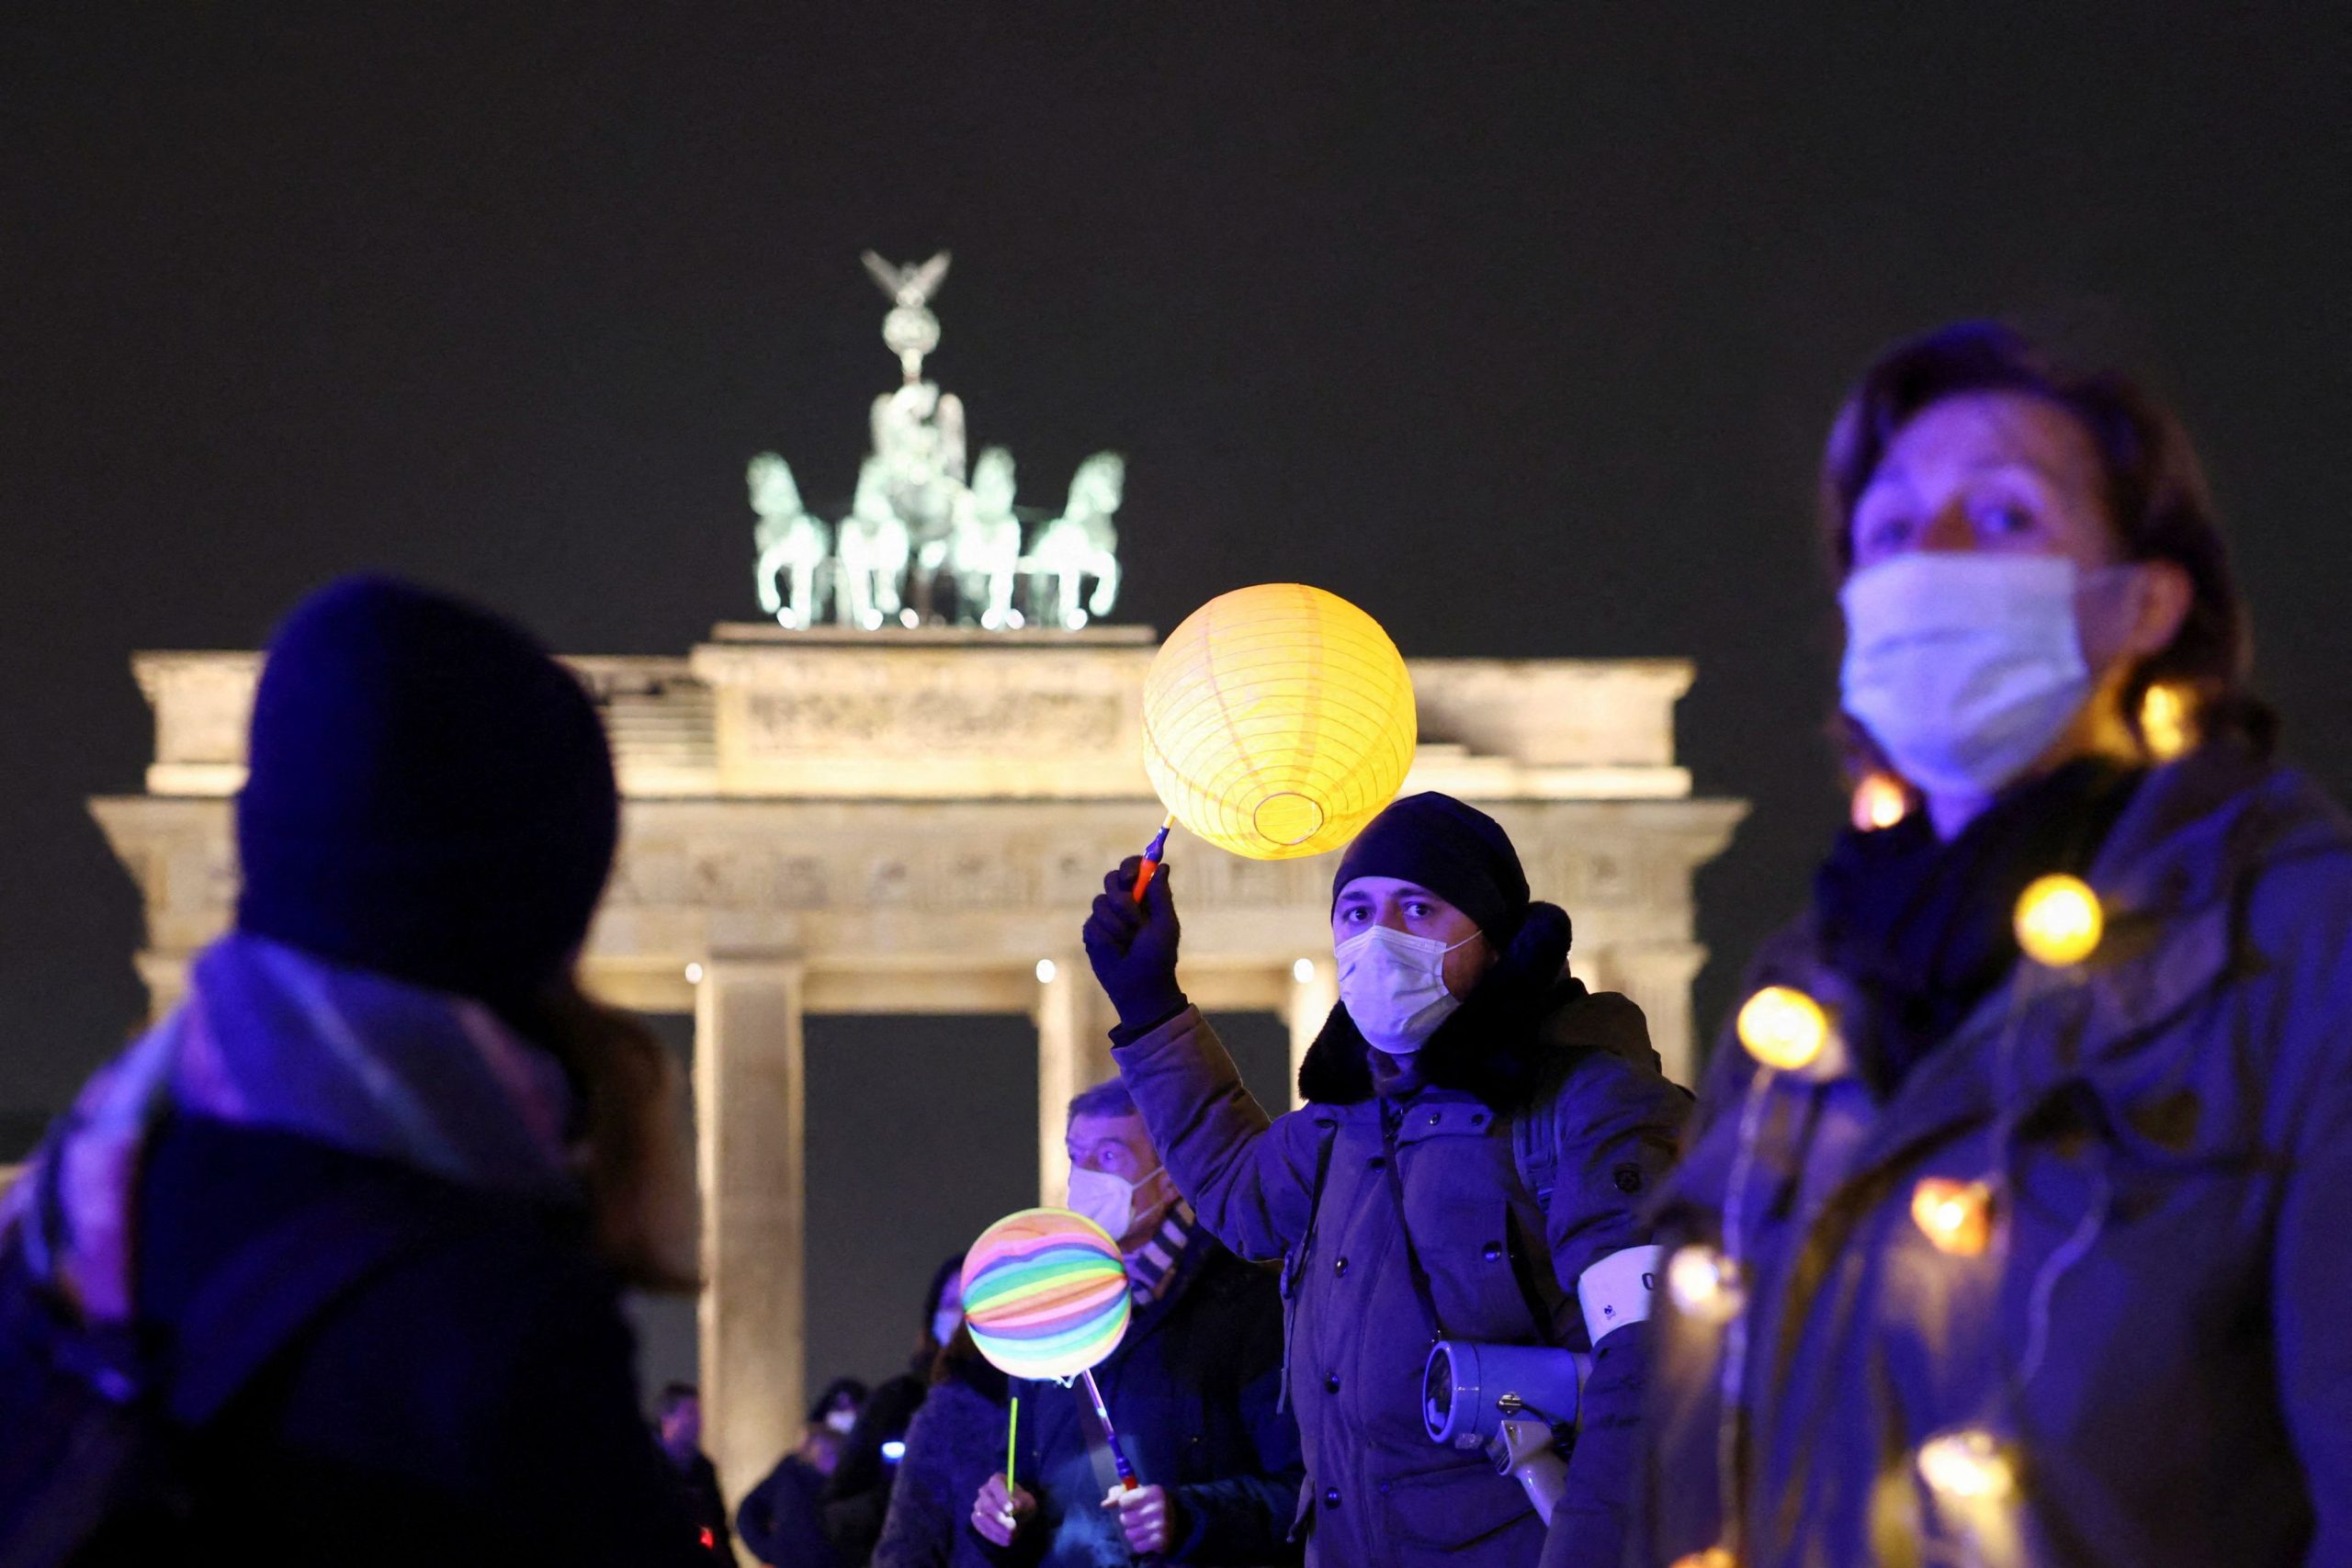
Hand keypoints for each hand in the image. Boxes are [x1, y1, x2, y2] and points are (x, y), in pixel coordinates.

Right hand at [970, 1473, 1035, 1546]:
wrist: (1019, 1516)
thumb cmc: (1024, 1505)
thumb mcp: (1028, 1503)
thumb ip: (1022, 1503)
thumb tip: (1014, 1506)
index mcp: (997, 1480)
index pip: (995, 1484)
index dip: (1002, 1497)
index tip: (1010, 1509)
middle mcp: (985, 1491)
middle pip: (987, 1503)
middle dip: (999, 1516)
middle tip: (1012, 1526)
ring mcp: (978, 1504)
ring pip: (982, 1516)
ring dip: (997, 1528)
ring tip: (1011, 1534)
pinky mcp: (976, 1518)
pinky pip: (980, 1526)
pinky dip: (993, 1533)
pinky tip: (1005, 1537)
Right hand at [1081, 857, 1185, 1030]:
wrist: (1140, 986)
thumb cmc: (1158, 957)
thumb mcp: (1165, 925)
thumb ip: (1161, 896)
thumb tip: (1163, 867)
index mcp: (1144, 897)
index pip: (1133, 869)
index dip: (1130, 867)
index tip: (1131, 877)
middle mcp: (1124, 903)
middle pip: (1111, 879)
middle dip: (1121, 899)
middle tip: (1134, 918)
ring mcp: (1106, 917)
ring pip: (1100, 903)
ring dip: (1117, 926)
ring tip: (1128, 943)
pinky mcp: (1092, 932)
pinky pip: (1092, 925)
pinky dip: (1105, 939)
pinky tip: (1115, 952)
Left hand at [1100, 1483, 1180, 1555]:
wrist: (1179, 1522)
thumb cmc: (1153, 1505)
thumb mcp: (1140, 1493)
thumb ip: (1120, 1494)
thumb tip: (1104, 1504)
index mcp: (1154, 1491)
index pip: (1123, 1500)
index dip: (1126, 1504)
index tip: (1136, 1504)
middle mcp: (1159, 1507)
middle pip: (1124, 1518)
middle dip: (1129, 1519)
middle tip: (1141, 1517)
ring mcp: (1160, 1525)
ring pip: (1129, 1533)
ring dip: (1134, 1532)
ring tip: (1144, 1528)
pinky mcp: (1160, 1541)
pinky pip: (1137, 1546)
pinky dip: (1140, 1544)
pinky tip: (1148, 1537)